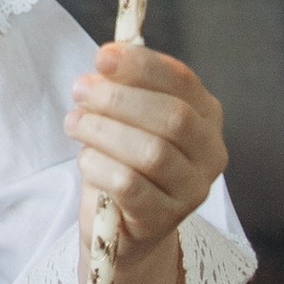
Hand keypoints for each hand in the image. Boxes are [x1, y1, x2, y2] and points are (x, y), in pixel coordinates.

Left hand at [66, 42, 226, 255]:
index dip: (142, 66)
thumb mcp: (126, 116)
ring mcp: (191, 190)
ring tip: (74, 123)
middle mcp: (209, 153)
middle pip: (173, 117)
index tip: (102, 57)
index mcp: (206, 116)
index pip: (183, 81)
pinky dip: (101, 166)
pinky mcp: (163, 219)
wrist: (122, 226)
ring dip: (104, 131)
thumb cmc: (125, 160)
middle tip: (80, 91)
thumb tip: (107, 60)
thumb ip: (123, 86)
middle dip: (119, 99)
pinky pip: (131, 186)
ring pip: (153, 153)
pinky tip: (85, 158)